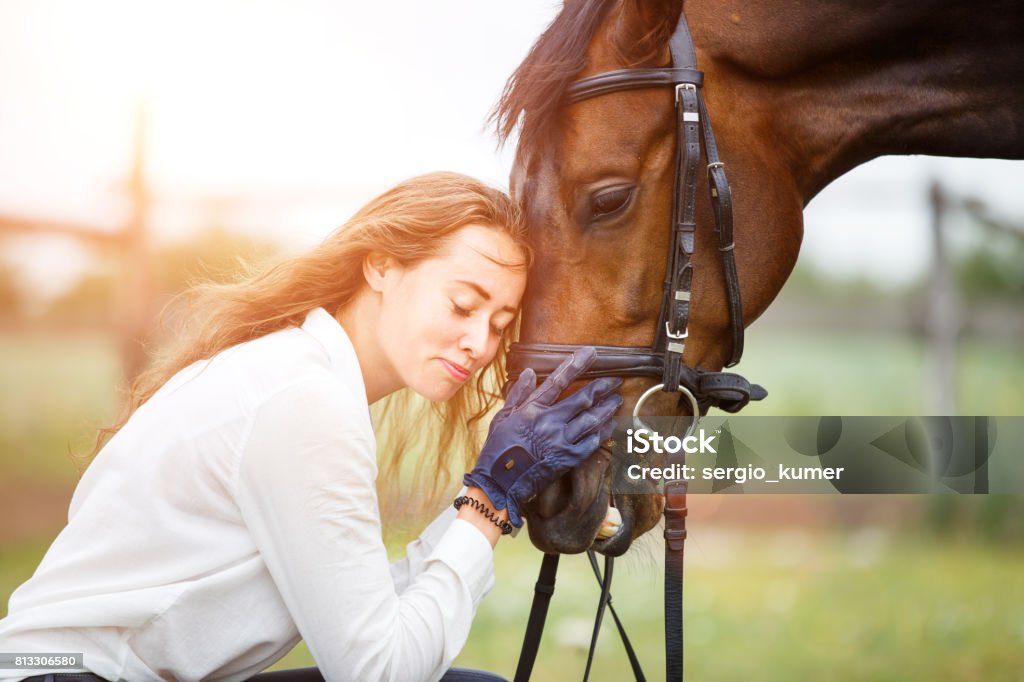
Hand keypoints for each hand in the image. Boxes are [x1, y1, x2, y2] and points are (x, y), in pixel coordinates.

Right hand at [464, 347, 621, 526]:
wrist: (500, 483)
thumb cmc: (498, 449)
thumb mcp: (502, 417)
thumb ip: (518, 394)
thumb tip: (528, 372)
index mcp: (532, 409)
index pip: (558, 380)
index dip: (577, 364)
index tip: (592, 353)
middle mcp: (549, 422)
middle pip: (582, 398)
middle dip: (602, 387)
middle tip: (615, 380)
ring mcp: (561, 441)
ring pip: (592, 419)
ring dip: (607, 408)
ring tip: (617, 400)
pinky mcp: (568, 459)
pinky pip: (592, 442)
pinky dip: (603, 432)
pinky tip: (610, 425)